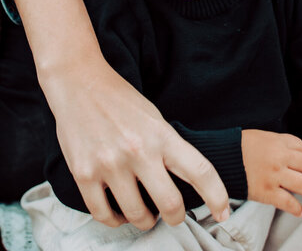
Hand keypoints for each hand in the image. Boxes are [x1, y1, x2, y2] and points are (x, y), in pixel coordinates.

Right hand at [18, 0, 229, 230]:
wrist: (78, 80)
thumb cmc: (119, 100)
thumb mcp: (154, 117)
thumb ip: (168, 148)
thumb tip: (186, 184)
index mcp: (161, 134)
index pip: (200, 171)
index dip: (217, 197)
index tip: (223, 213)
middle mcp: (138, 150)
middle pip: (171, 204)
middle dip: (175, 217)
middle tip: (171, 215)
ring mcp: (110, 163)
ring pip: (137, 215)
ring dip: (144, 220)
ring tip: (142, 212)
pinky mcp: (83, 173)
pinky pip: (103, 214)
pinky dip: (114, 220)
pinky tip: (118, 213)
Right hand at [240, 130, 301, 215]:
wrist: (217, 159)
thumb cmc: (233, 148)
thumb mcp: (257, 137)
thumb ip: (274, 143)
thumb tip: (288, 152)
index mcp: (276, 142)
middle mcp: (279, 157)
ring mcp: (274, 175)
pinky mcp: (267, 192)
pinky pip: (289, 203)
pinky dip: (297, 209)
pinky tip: (300, 211)